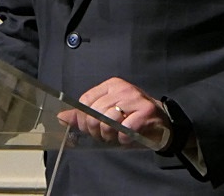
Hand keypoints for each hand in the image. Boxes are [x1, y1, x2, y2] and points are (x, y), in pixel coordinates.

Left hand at [56, 77, 171, 147]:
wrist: (162, 125)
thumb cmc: (132, 120)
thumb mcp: (107, 115)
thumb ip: (84, 116)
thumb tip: (61, 117)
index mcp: (111, 85)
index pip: (85, 101)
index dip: (84, 119)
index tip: (91, 129)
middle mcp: (122, 88)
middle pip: (95, 113)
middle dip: (97, 131)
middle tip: (106, 136)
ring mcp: (135, 98)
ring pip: (108, 121)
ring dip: (110, 136)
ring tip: (117, 136)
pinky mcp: (146, 111)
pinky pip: (125, 130)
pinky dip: (124, 138)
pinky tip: (128, 137)